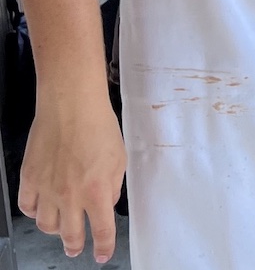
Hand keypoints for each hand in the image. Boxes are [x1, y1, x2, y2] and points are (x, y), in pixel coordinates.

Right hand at [18, 95, 125, 262]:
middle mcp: (69, 196)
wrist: (71, 106)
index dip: (104, 246)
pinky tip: (40, 210)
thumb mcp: (119, 159)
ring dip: (55, 231)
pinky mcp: (29, 179)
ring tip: (60, 229)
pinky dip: (34, 212)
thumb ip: (113, 186)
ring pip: (46, 225)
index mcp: (96, 191)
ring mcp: (46, 189)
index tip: (103, 255)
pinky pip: (27, 206)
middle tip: (77, 250)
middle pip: (70, 234)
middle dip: (76, 246)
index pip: (101, 230)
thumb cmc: (98, 126)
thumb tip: (107, 202)